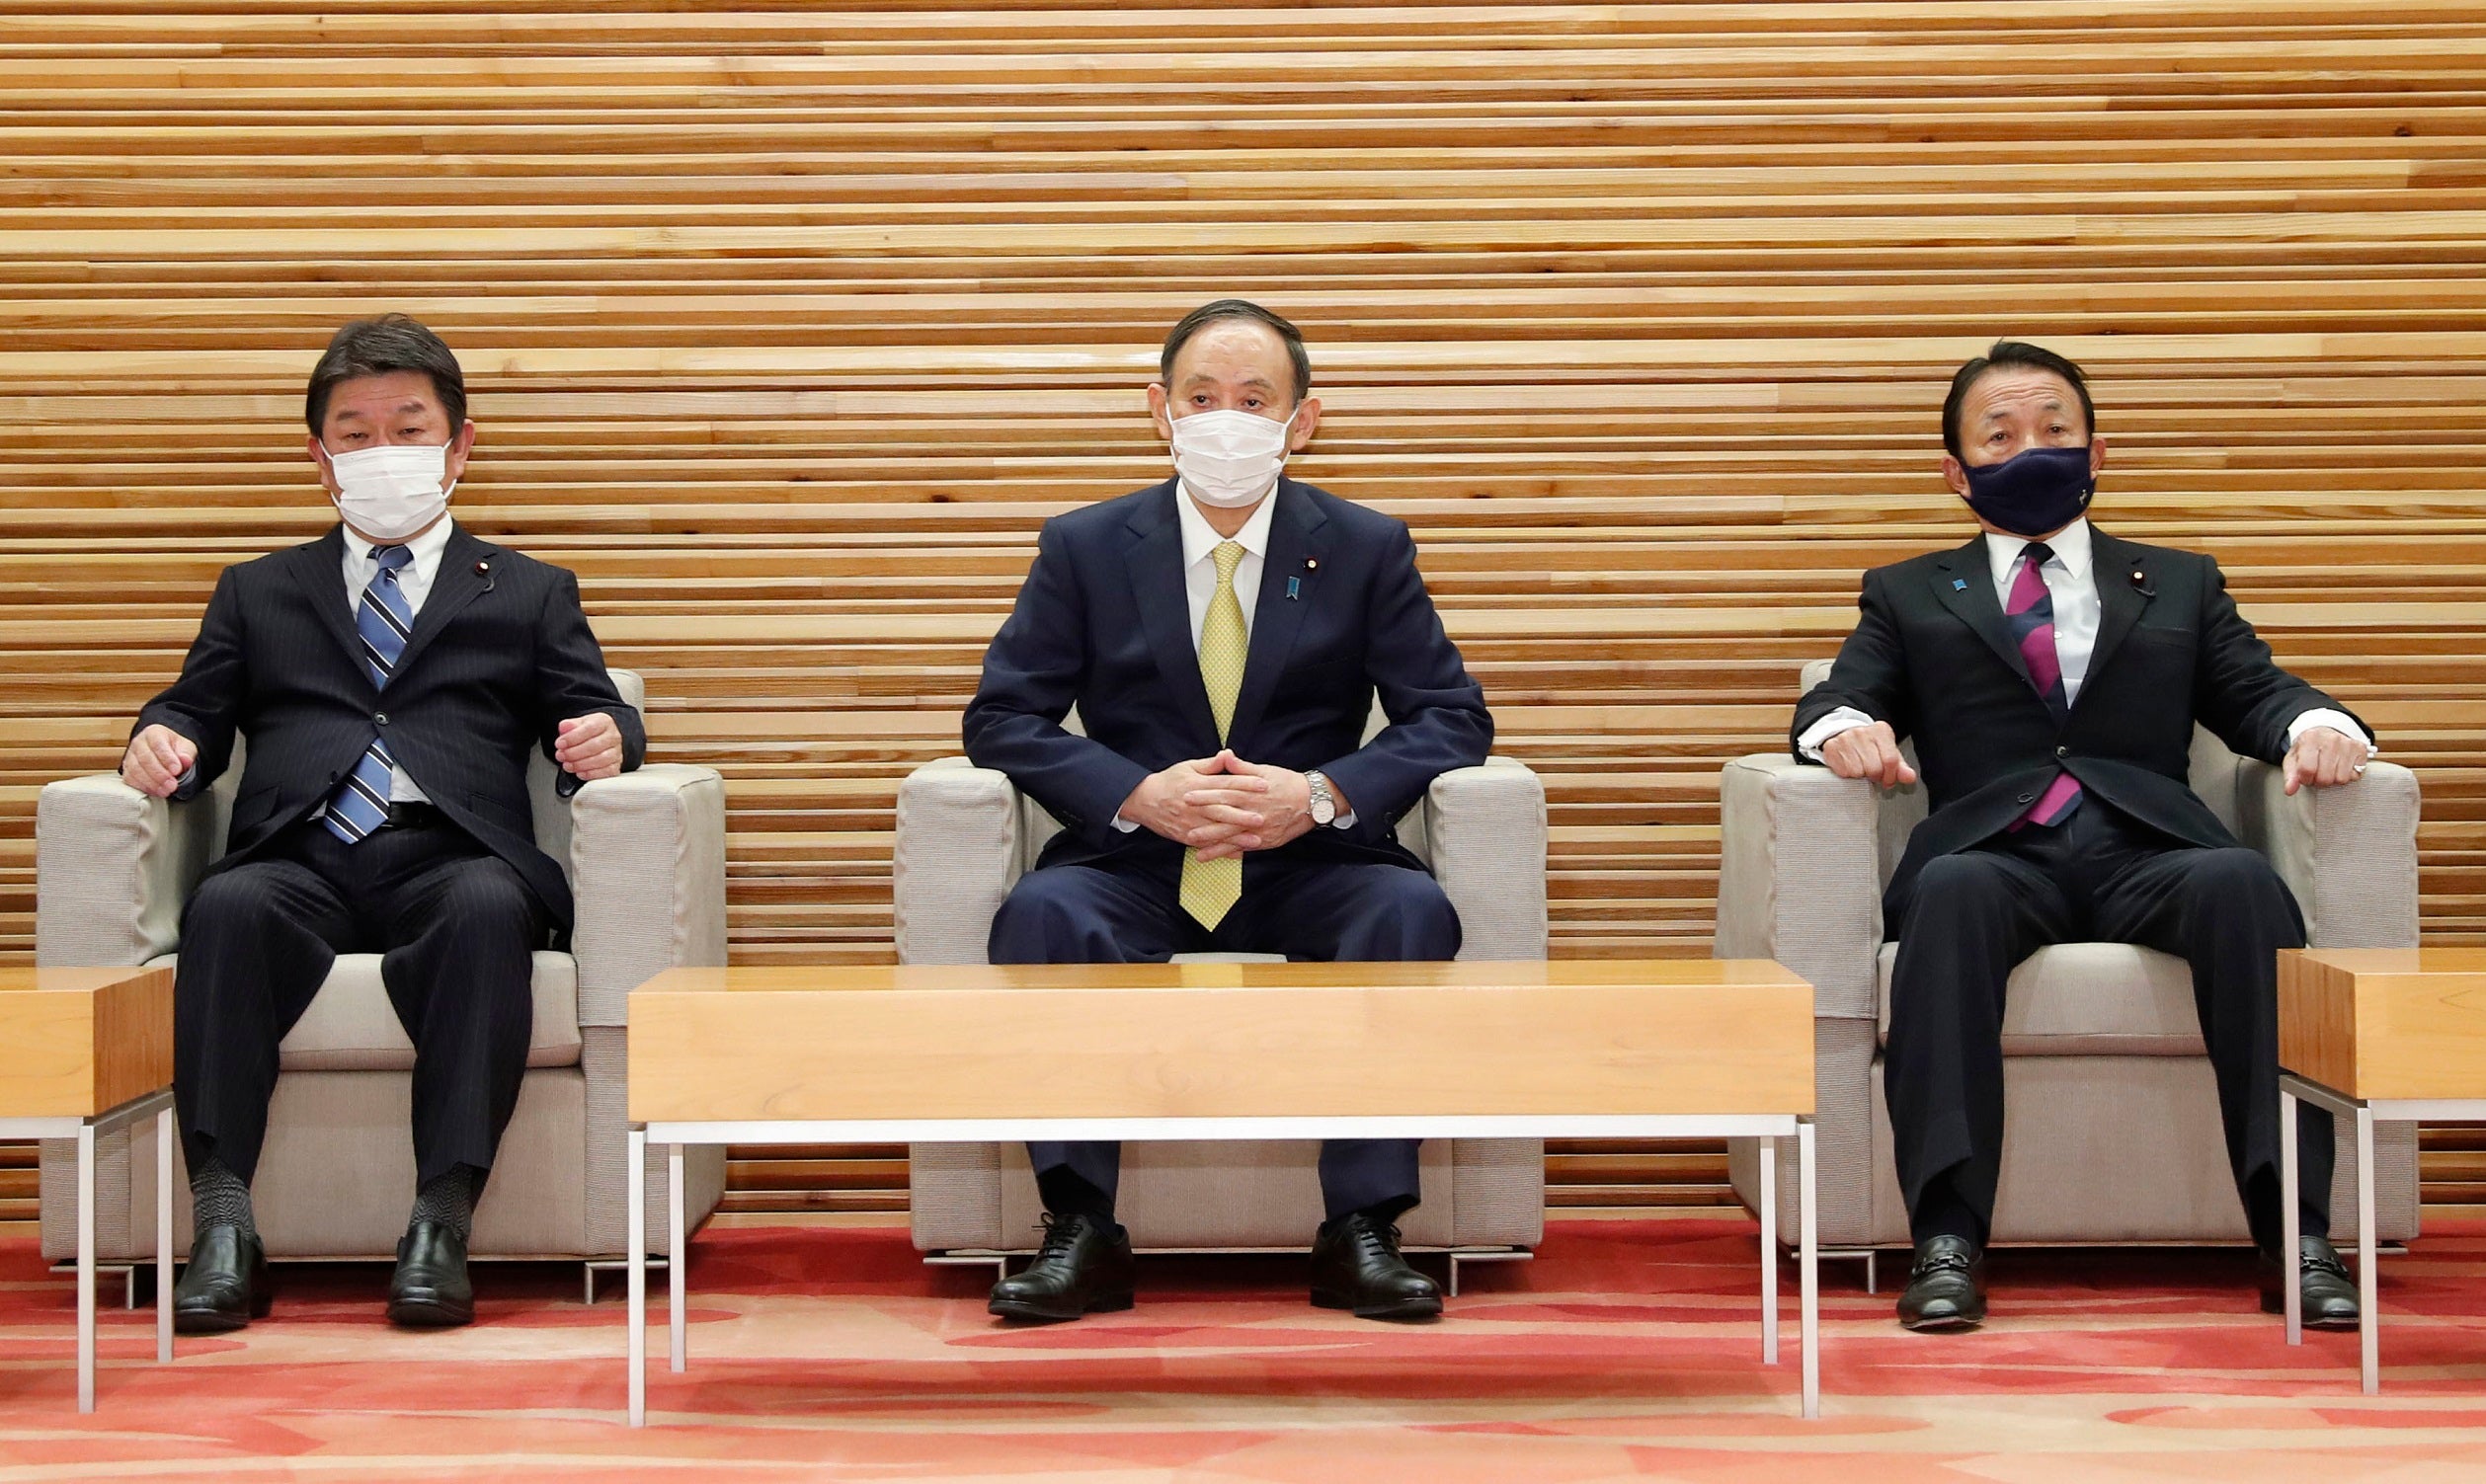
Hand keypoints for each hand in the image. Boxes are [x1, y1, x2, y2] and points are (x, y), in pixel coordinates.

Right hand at [120, 724, 197, 797]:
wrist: (164, 754)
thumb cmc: (174, 749)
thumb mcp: (185, 747)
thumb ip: (186, 753)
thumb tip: (185, 760)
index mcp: (154, 733)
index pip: (158, 745)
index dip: (167, 759)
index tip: (177, 770)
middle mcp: (139, 743)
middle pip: (145, 759)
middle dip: (160, 774)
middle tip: (172, 785)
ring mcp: (130, 757)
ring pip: (136, 770)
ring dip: (152, 783)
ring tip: (166, 790)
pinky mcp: (126, 770)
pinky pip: (130, 780)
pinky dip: (143, 787)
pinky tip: (155, 791)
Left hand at [555, 713, 624, 781]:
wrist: (599, 741)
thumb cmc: (587, 733)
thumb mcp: (577, 725)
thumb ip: (569, 725)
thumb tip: (564, 727)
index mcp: (604, 722)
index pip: (590, 728)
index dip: (573, 737)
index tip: (560, 744)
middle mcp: (613, 736)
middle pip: (595, 745)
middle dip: (574, 753)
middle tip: (561, 756)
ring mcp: (616, 752)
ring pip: (601, 760)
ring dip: (580, 764)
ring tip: (568, 765)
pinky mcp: (616, 766)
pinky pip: (606, 772)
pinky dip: (591, 774)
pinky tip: (579, 772)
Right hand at [1118, 752, 1267, 851]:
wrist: (1143, 800)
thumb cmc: (1169, 781)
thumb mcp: (1188, 767)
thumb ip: (1210, 764)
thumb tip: (1229, 754)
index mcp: (1197, 785)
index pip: (1225, 784)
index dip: (1245, 784)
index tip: (1264, 785)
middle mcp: (1194, 805)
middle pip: (1222, 810)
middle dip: (1243, 815)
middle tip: (1263, 817)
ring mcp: (1190, 823)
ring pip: (1216, 831)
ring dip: (1237, 837)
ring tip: (1256, 839)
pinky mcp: (1186, 837)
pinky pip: (1207, 844)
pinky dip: (1223, 849)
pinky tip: (1239, 853)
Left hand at [1191, 755, 1322, 859]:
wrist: (1313, 801)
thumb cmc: (1287, 783)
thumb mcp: (1265, 771)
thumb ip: (1242, 768)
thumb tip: (1225, 755)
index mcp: (1252, 793)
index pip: (1224, 794)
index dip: (1204, 795)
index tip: (1187, 795)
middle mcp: (1254, 812)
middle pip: (1225, 818)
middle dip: (1203, 822)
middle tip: (1183, 825)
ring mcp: (1260, 829)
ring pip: (1233, 837)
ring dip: (1212, 843)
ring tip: (1194, 847)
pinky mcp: (1266, 841)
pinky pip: (1245, 847)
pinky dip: (1229, 852)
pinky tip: (1215, 856)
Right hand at [1819, 721, 1917, 786]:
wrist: (1844, 735)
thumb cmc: (1870, 748)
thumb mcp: (1888, 754)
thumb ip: (1900, 767)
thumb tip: (1909, 777)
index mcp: (1881, 731)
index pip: (1891, 760)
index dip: (1890, 776)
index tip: (1887, 779)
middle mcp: (1863, 732)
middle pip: (1874, 768)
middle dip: (1874, 776)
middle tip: (1872, 773)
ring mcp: (1845, 738)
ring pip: (1857, 771)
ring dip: (1860, 775)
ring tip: (1860, 768)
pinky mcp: (1831, 746)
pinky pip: (1843, 771)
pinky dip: (1846, 774)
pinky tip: (1848, 766)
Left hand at [2284, 725, 2368, 794]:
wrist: (2324, 735)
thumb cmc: (2307, 750)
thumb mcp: (2293, 760)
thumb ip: (2290, 776)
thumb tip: (2290, 790)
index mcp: (2310, 739)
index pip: (2307, 770)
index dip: (2305, 779)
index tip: (2306, 776)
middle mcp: (2331, 739)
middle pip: (2325, 777)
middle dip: (2320, 780)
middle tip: (2318, 773)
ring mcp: (2348, 743)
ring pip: (2341, 778)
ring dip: (2334, 779)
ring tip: (2329, 770)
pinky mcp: (2361, 749)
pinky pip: (2355, 775)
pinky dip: (2348, 775)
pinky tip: (2341, 767)